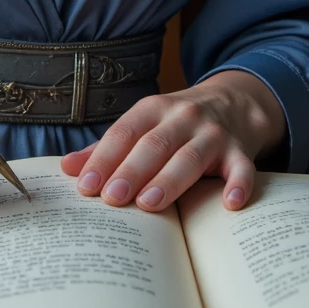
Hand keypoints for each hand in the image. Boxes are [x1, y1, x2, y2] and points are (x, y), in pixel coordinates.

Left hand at [59, 70, 287, 212]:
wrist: (234, 103)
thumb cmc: (177, 123)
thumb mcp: (143, 124)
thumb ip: (108, 147)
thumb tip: (66, 168)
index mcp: (153, 108)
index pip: (123, 132)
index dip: (103, 158)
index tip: (86, 186)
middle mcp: (182, 116)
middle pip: (154, 144)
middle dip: (131, 171)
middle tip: (112, 199)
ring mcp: (213, 133)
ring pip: (190, 156)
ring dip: (170, 180)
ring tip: (150, 204)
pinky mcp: (240, 151)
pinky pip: (242, 168)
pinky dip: (239, 184)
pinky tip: (230, 204)